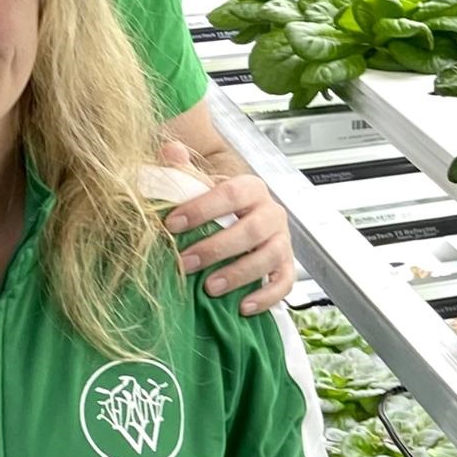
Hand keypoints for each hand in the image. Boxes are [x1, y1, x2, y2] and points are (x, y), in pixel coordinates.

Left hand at [162, 146, 294, 313]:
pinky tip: (242, 306)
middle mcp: (272, 213)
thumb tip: (169, 149)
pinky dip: (266, 296)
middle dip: (215, 249)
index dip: (201, 209)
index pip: (230, 194)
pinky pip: (284, 283)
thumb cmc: (217, 206)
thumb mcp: (199, 185)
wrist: (242, 221)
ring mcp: (282, 241)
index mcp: (251, 188)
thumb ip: (183, 169)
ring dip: (238, 274)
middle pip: (250, 230)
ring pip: (269, 257)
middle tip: (184, 263)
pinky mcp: (286, 267)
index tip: (171, 224)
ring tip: (210, 288)